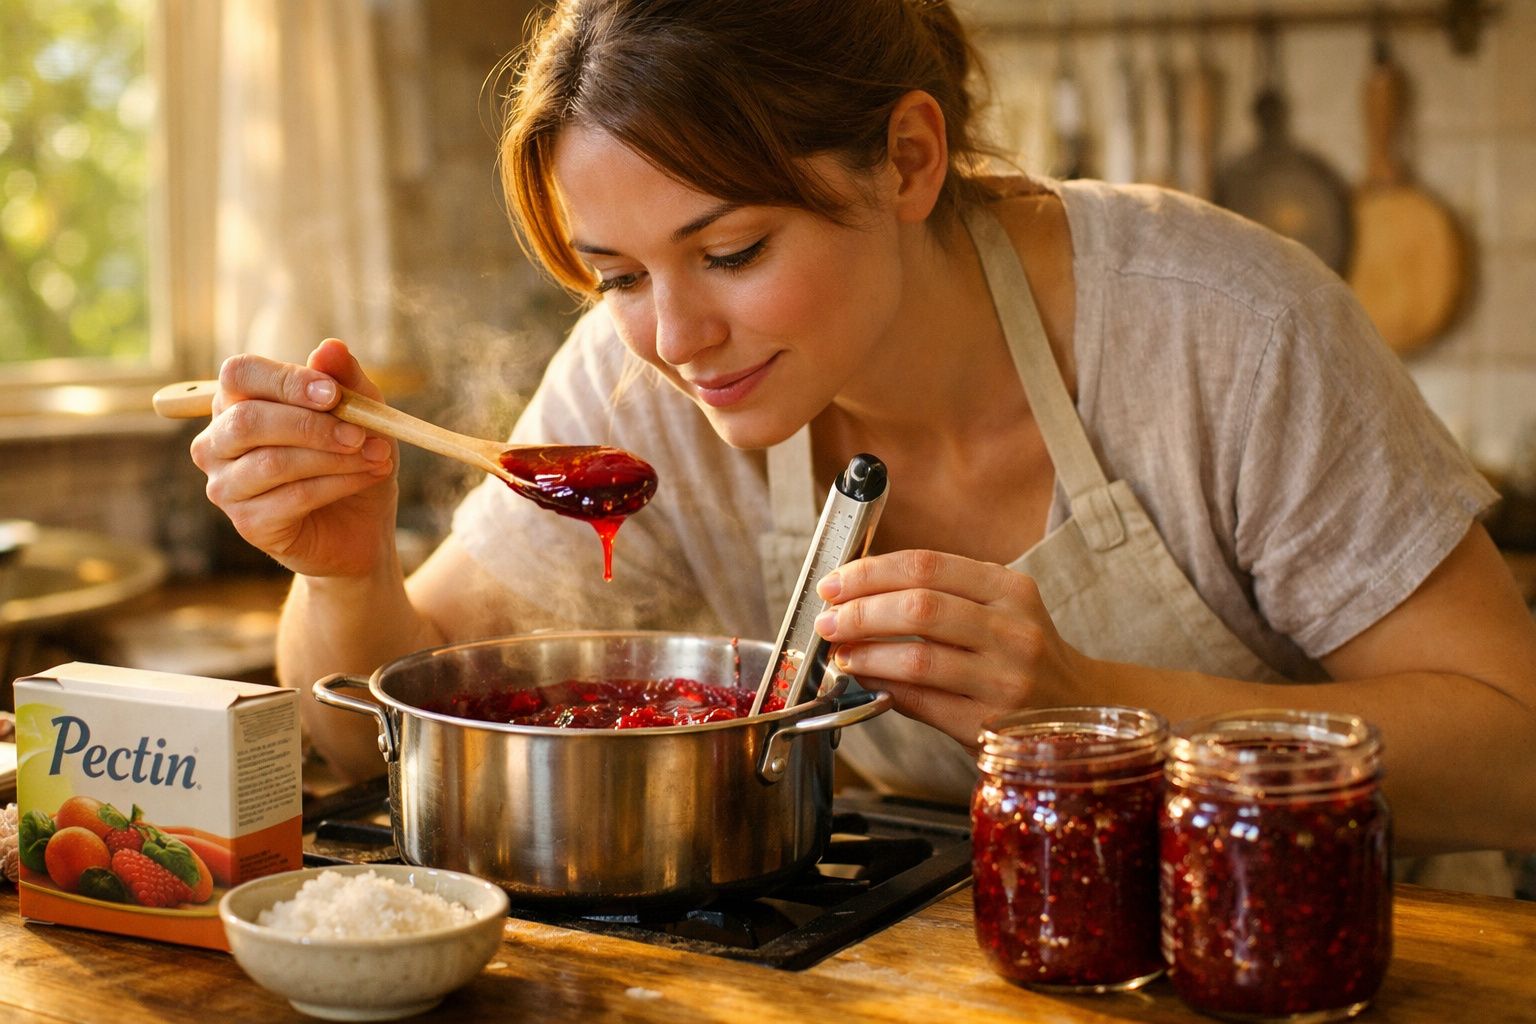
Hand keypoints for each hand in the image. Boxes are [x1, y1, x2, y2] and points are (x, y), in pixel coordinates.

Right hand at [189, 339, 397, 577]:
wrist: (361, 526)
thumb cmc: (351, 458)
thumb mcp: (361, 414)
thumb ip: (345, 380)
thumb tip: (330, 347)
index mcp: (237, 402)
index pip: (239, 374)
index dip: (285, 380)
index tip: (334, 394)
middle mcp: (218, 442)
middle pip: (248, 421)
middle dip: (312, 425)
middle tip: (360, 433)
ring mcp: (226, 486)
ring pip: (273, 462)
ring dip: (334, 457)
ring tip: (378, 456)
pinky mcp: (248, 523)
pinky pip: (292, 497)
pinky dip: (338, 484)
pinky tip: (367, 477)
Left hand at [813, 549, 1089, 749]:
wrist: (1080, 710)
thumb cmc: (1024, 656)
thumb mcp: (1001, 609)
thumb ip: (941, 596)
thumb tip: (858, 596)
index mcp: (1010, 590)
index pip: (926, 565)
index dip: (870, 572)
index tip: (836, 583)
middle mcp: (1013, 630)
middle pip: (919, 607)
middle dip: (860, 611)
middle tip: (828, 619)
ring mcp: (1005, 679)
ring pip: (917, 656)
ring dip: (865, 653)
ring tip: (840, 652)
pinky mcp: (990, 725)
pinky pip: (922, 701)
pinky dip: (884, 687)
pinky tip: (866, 680)